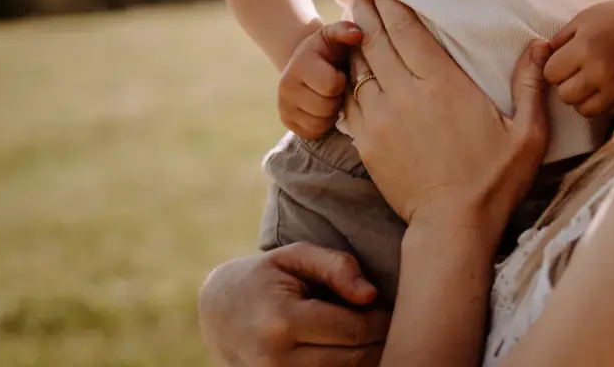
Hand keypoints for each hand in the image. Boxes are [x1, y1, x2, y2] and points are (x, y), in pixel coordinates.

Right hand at [198, 243, 389, 366]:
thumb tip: (370, 294)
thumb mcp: (296, 256)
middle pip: (353, 359)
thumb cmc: (265, 277)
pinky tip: (351, 350)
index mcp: (282, 320)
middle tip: (392, 325)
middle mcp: (275, 359)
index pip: (353, 329)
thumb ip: (336, 266)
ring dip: (366, 359)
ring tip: (372, 337)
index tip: (394, 310)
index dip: (382, 321)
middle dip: (379, 342)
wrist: (218, 313)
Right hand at [278, 21, 356, 138]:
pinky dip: (322, 124)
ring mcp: (283, 106)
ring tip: (331, 97)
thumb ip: (345, 30)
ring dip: (331, 113)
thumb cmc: (328, 49)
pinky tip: (324, 109)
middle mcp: (285, 86)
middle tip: (337, 88)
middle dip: (337, 98)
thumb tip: (357, 34)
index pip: (331, 85)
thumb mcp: (334, 35)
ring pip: (319, 123)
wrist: (307, 62)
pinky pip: (312, 133)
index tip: (340, 73)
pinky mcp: (286, 121)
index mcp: (300, 64)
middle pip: (325, 107)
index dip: (342, 81)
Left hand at [340, 0, 550, 237]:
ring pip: (359, 67)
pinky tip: (348, 67)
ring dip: (354, 41)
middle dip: (365, 12)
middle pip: (377, 40)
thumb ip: (531, 84)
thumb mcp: (528, 132)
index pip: (408, 31)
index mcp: (443, 84)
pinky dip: (347, 78)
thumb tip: (541, 44)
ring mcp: (381, 118)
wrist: (453, 227)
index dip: (391, 4)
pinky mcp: (366, 142)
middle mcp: (406, 93)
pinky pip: (350, 100)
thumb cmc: (495, 180)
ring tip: (349, 20)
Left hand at [544, 0, 613, 117]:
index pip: (551, 73)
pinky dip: (604, 102)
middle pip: (564, 95)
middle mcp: (600, 71)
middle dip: (566, 84)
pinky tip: (608, 85)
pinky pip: (606, 111)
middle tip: (577, 71)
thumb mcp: (583, 19)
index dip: (555, 67)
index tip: (565, 60)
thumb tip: (542, 57)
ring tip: (591, 81)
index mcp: (584, 48)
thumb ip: (560, 39)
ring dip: (583, 97)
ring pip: (584, 110)